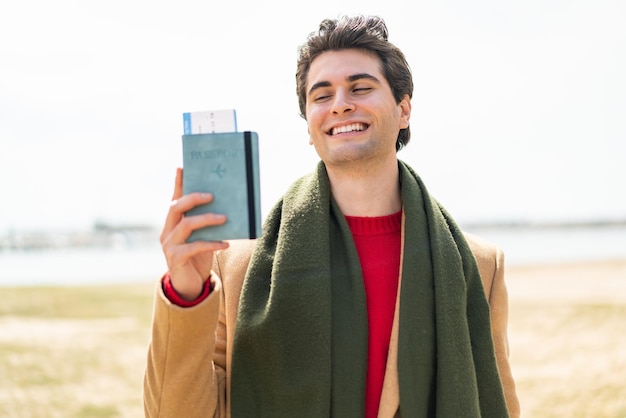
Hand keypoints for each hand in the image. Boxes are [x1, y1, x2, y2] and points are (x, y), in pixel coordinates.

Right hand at [160, 167, 229, 299]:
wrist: (189, 285)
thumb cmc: (198, 257)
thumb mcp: (202, 237)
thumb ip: (207, 222)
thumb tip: (228, 206)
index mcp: (173, 222)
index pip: (175, 197)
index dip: (178, 182)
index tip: (182, 166)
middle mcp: (167, 230)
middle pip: (176, 207)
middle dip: (194, 198)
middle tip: (212, 195)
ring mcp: (169, 245)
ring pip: (186, 225)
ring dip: (206, 219)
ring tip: (225, 218)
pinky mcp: (175, 259)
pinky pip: (194, 247)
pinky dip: (211, 243)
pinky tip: (225, 243)